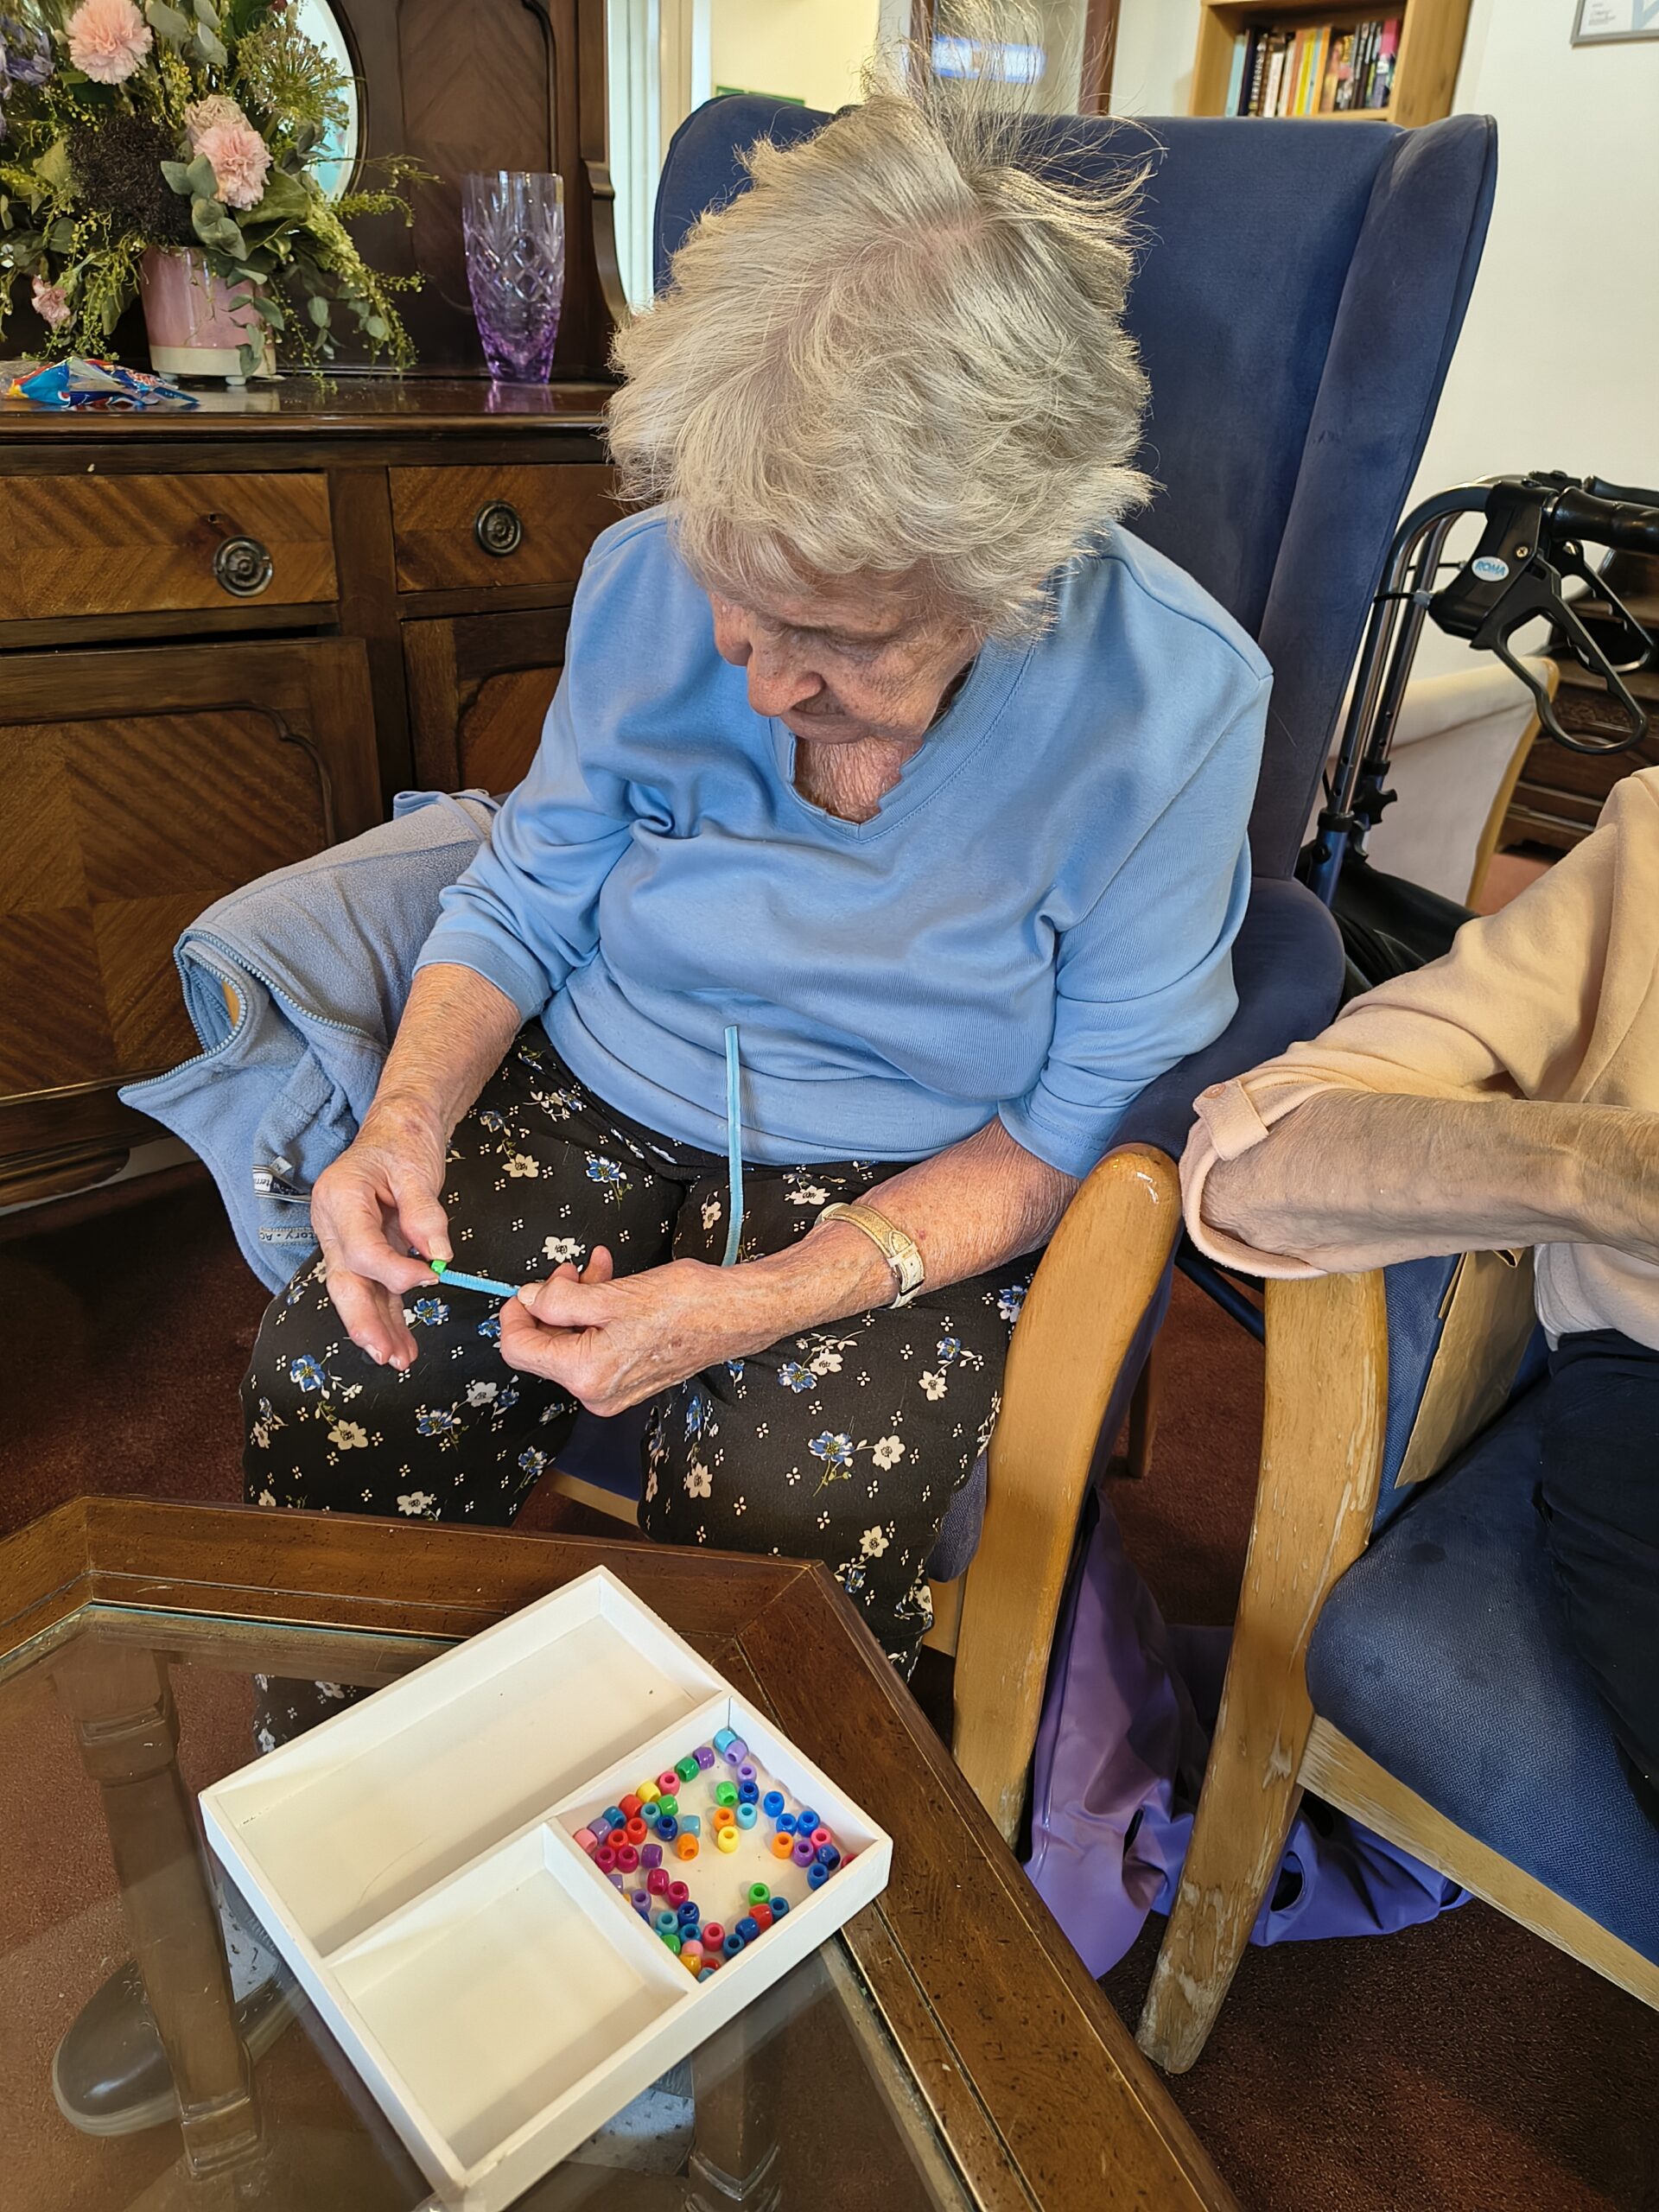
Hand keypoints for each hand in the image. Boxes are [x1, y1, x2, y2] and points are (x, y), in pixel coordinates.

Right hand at [310, 1102, 452, 1369]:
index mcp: (340, 1197)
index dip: (395, 1270)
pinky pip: (373, 1287)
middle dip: (364, 1322)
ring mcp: (344, 1239)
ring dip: (377, 1328)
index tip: (433, 1276)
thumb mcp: (417, 1169)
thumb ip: (425, 1211)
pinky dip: (387, 1315)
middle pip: (344, 1281)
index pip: (361, 1249)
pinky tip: (401, 1342)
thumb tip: (437, 1252)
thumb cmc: (403, 1141)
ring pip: (355, 1292)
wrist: (397, 1127)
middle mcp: (333, 1223)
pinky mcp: (364, 1249)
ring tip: (399, 1359)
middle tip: (387, 1354)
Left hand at [499, 1249, 753, 1415]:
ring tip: (595, 1266)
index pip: (520, 1350)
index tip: (524, 1287)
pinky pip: (597, 1346)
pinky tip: (610, 1281)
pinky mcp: (631, 1379)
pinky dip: (598, 1315)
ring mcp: (615, 1389)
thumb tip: (529, 1298)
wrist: (737, 1314)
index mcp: (586, 1374)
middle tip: (570, 1268)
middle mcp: (596, 1392)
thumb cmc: (685, 1303)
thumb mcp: (612, 1294)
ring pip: (573, 1342)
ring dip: (577, 1302)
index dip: (514, 1314)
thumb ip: (560, 1299)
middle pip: (547, 1346)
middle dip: (552, 1302)